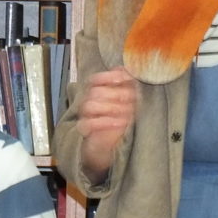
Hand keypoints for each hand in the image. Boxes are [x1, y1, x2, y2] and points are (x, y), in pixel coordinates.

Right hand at [76, 67, 137, 183]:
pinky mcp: (85, 130)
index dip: (109, 77)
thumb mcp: (124, 103)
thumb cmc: (115, 119)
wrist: (104, 145)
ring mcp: (84, 115)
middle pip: (96, 92)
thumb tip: (131, 71)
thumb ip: (126, 87)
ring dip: (111, 107)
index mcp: (96, 91)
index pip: (96, 79)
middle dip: (116, 94)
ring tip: (127, 112)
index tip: (124, 78)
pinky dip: (105, 122)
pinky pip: (89, 123)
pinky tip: (120, 123)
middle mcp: (88, 100)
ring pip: (90, 105)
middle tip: (132, 99)